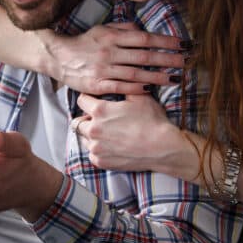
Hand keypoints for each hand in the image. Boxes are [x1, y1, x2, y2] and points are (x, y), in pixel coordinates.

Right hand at [37, 23, 185, 95]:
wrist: (58, 57)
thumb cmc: (84, 43)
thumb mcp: (102, 30)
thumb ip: (123, 29)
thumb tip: (142, 29)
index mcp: (112, 37)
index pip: (144, 38)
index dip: (165, 41)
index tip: (182, 44)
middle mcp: (109, 52)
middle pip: (144, 56)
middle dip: (168, 59)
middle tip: (187, 61)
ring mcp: (103, 69)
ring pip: (136, 74)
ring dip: (157, 77)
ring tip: (175, 78)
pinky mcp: (97, 85)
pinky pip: (120, 88)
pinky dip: (136, 89)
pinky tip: (150, 90)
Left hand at [72, 92, 196, 180]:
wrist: (163, 148)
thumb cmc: (153, 121)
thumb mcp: (140, 97)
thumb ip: (123, 88)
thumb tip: (118, 81)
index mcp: (99, 110)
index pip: (81, 100)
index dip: (88, 99)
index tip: (94, 102)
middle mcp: (93, 129)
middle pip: (78, 121)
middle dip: (87, 119)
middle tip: (101, 120)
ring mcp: (96, 147)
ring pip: (84, 138)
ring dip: (91, 136)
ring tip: (107, 134)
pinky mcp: (100, 161)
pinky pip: (92, 154)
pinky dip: (98, 150)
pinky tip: (110, 147)